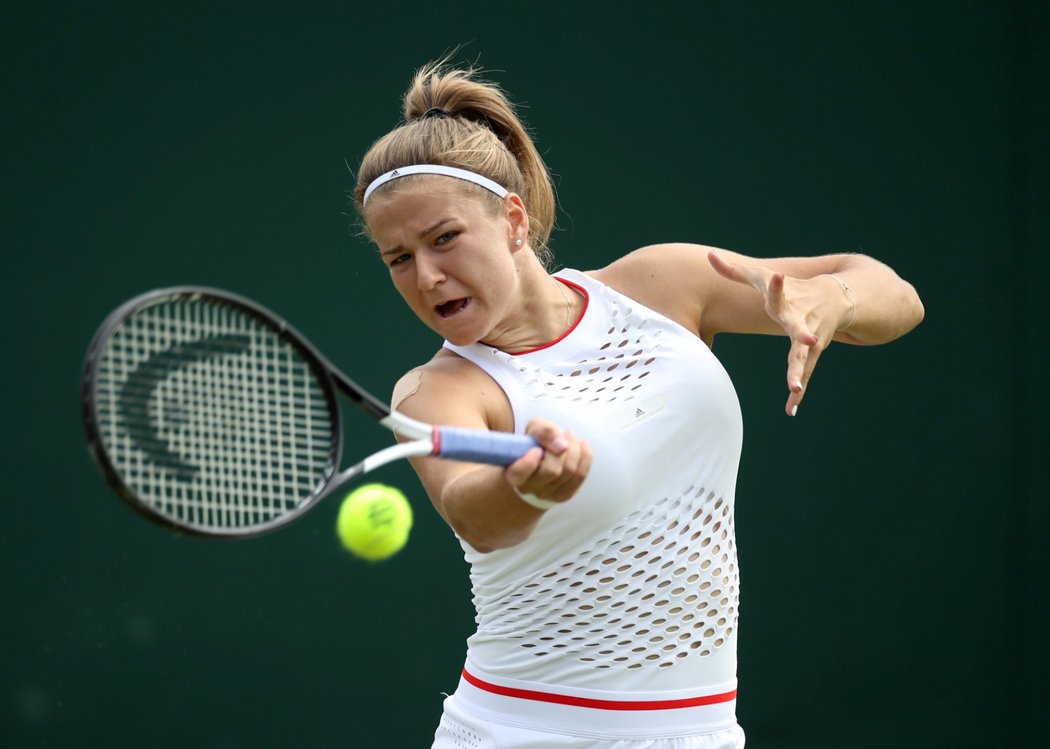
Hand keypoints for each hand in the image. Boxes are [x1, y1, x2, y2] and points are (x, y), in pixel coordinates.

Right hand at [504, 417, 591, 504]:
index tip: (537, 449)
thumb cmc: (535, 441)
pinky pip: (580, 476)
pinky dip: (585, 458)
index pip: (519, 474)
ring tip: (570, 436)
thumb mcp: (535, 428)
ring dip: (575, 449)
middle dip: (563, 448)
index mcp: (513, 472)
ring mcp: (546, 494)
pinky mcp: (563, 495)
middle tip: (563, 433)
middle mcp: (528, 488)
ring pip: (569, 472)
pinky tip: (583, 445)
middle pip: (552, 471)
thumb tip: (562, 446)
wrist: (543, 455)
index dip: (530, 461)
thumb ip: (544, 432)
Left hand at [708, 250, 841, 415]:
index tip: (778, 276)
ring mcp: (809, 337)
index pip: (778, 291)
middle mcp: (800, 319)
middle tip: (810, 340)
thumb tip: (708, 255)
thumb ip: (734, 270)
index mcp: (785, 300)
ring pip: (803, 357)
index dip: (777, 285)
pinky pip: (805, 374)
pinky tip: (791, 409)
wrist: (836, 298)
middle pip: (798, 328)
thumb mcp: (763, 278)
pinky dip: (798, 391)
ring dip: (799, 373)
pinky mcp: (813, 353)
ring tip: (794, 388)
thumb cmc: (791, 288)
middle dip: (803, 334)